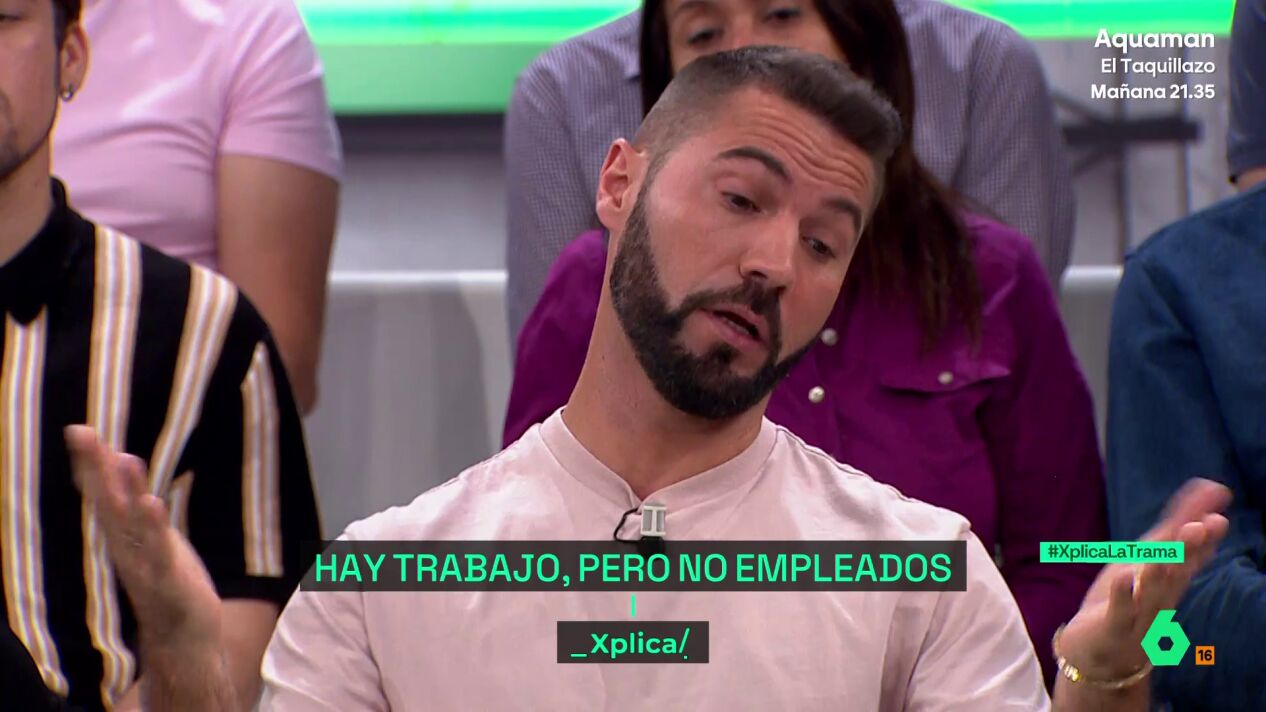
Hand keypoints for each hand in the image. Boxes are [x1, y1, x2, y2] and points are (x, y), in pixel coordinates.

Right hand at [65, 426, 223, 653]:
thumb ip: (131, 500)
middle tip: (82, 433)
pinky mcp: (169, 580)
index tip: (78, 429)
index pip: (102, 494)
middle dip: (97, 468)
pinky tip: (153, 505)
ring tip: (126, 459)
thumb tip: (120, 457)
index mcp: (121, 535)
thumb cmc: (164, 577)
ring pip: (132, 525)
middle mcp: (124, 548)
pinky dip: (155, 530)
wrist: (182, 636)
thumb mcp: (148, 534)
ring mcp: (144, 564)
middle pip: (108, 503)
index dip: (90, 463)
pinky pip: (159, 553)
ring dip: (128, 493)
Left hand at [1057, 478, 1230, 678]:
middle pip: (1177, 571)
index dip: (1204, 536)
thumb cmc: (1127, 600)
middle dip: (1189, 550)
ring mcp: (1139, 614)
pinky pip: (1121, 612)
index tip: (1218, 515)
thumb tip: (1205, 491)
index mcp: (1168, 580)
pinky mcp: (1114, 628)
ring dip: (1160, 570)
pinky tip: (1125, 577)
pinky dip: (1124, 595)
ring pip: (1153, 592)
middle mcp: (1160, 597)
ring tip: (1165, 549)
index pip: (1189, 555)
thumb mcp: (1147, 559)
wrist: (1100, 656)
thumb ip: (1172, 530)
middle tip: (1202, 526)